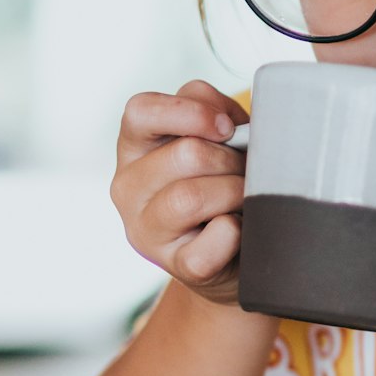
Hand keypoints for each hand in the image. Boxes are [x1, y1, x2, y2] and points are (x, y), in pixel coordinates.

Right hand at [110, 80, 249, 304]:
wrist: (233, 251)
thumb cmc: (221, 180)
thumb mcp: (214, 136)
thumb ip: (211, 110)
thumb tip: (224, 120)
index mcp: (134, 147)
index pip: (140, 111)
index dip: (191, 113)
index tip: (227, 128)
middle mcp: (128, 188)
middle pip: (186, 154)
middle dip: (231, 159)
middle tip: (247, 171)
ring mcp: (146, 231)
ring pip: (192, 197)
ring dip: (235, 191)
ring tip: (245, 197)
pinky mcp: (177, 265)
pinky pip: (212, 242)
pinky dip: (235, 232)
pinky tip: (238, 228)